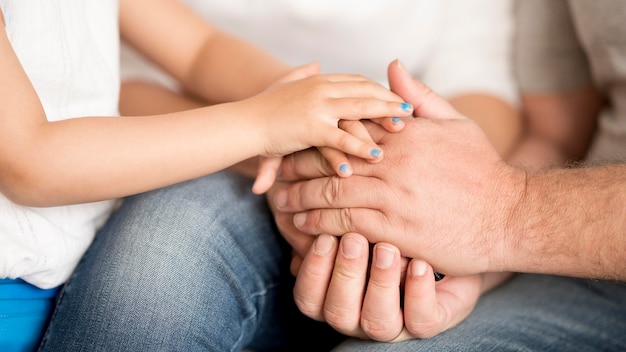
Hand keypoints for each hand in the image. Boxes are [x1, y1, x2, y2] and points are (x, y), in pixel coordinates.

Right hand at [247, 65, 412, 193]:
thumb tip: (315, 64)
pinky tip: (376, 155)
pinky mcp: (311, 127)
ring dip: (384, 116)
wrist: (242, 123)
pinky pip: (343, 137)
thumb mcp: (283, 84)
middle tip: (410, 111)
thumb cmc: (261, 107)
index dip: (378, 89)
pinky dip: (361, 146)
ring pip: (360, 108)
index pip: (357, 81)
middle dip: (389, 100)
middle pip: (364, 90)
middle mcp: (321, 88)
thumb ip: (301, 74)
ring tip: (403, 127)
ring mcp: (317, 106)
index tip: (395, 98)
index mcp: (319, 80)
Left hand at [272, 60, 526, 274]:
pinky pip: (344, 224)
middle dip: (298, 168)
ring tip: (282, 205)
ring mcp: (391, 196)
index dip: (316, 137)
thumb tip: (391, 66)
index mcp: (403, 135)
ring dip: (300, 199)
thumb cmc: (483, 169)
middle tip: (277, 176)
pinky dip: (318, 225)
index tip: (298, 142)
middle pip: (329, 160)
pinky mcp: (393, 229)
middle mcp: (392, 162)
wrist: (510, 215)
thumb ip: (418, 96)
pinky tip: (303, 228)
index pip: (346, 128)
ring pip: (330, 192)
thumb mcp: (455, 122)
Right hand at [293, 233, 482, 340]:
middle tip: (354, 238)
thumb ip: (334, 221)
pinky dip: (418, 293)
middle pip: (338, 313)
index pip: (308, 298)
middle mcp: (359, 315)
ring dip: (379, 283)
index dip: (313, 271)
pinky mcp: (430, 320)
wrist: (446, 241)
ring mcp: (395, 323)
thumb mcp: (360, 223)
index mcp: (335, 296)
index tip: (324, 236)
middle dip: (344, 274)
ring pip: (377, 322)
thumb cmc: (391, 231)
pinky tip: (420, 264)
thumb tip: (304, 208)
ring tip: (388, 249)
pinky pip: (421, 320)